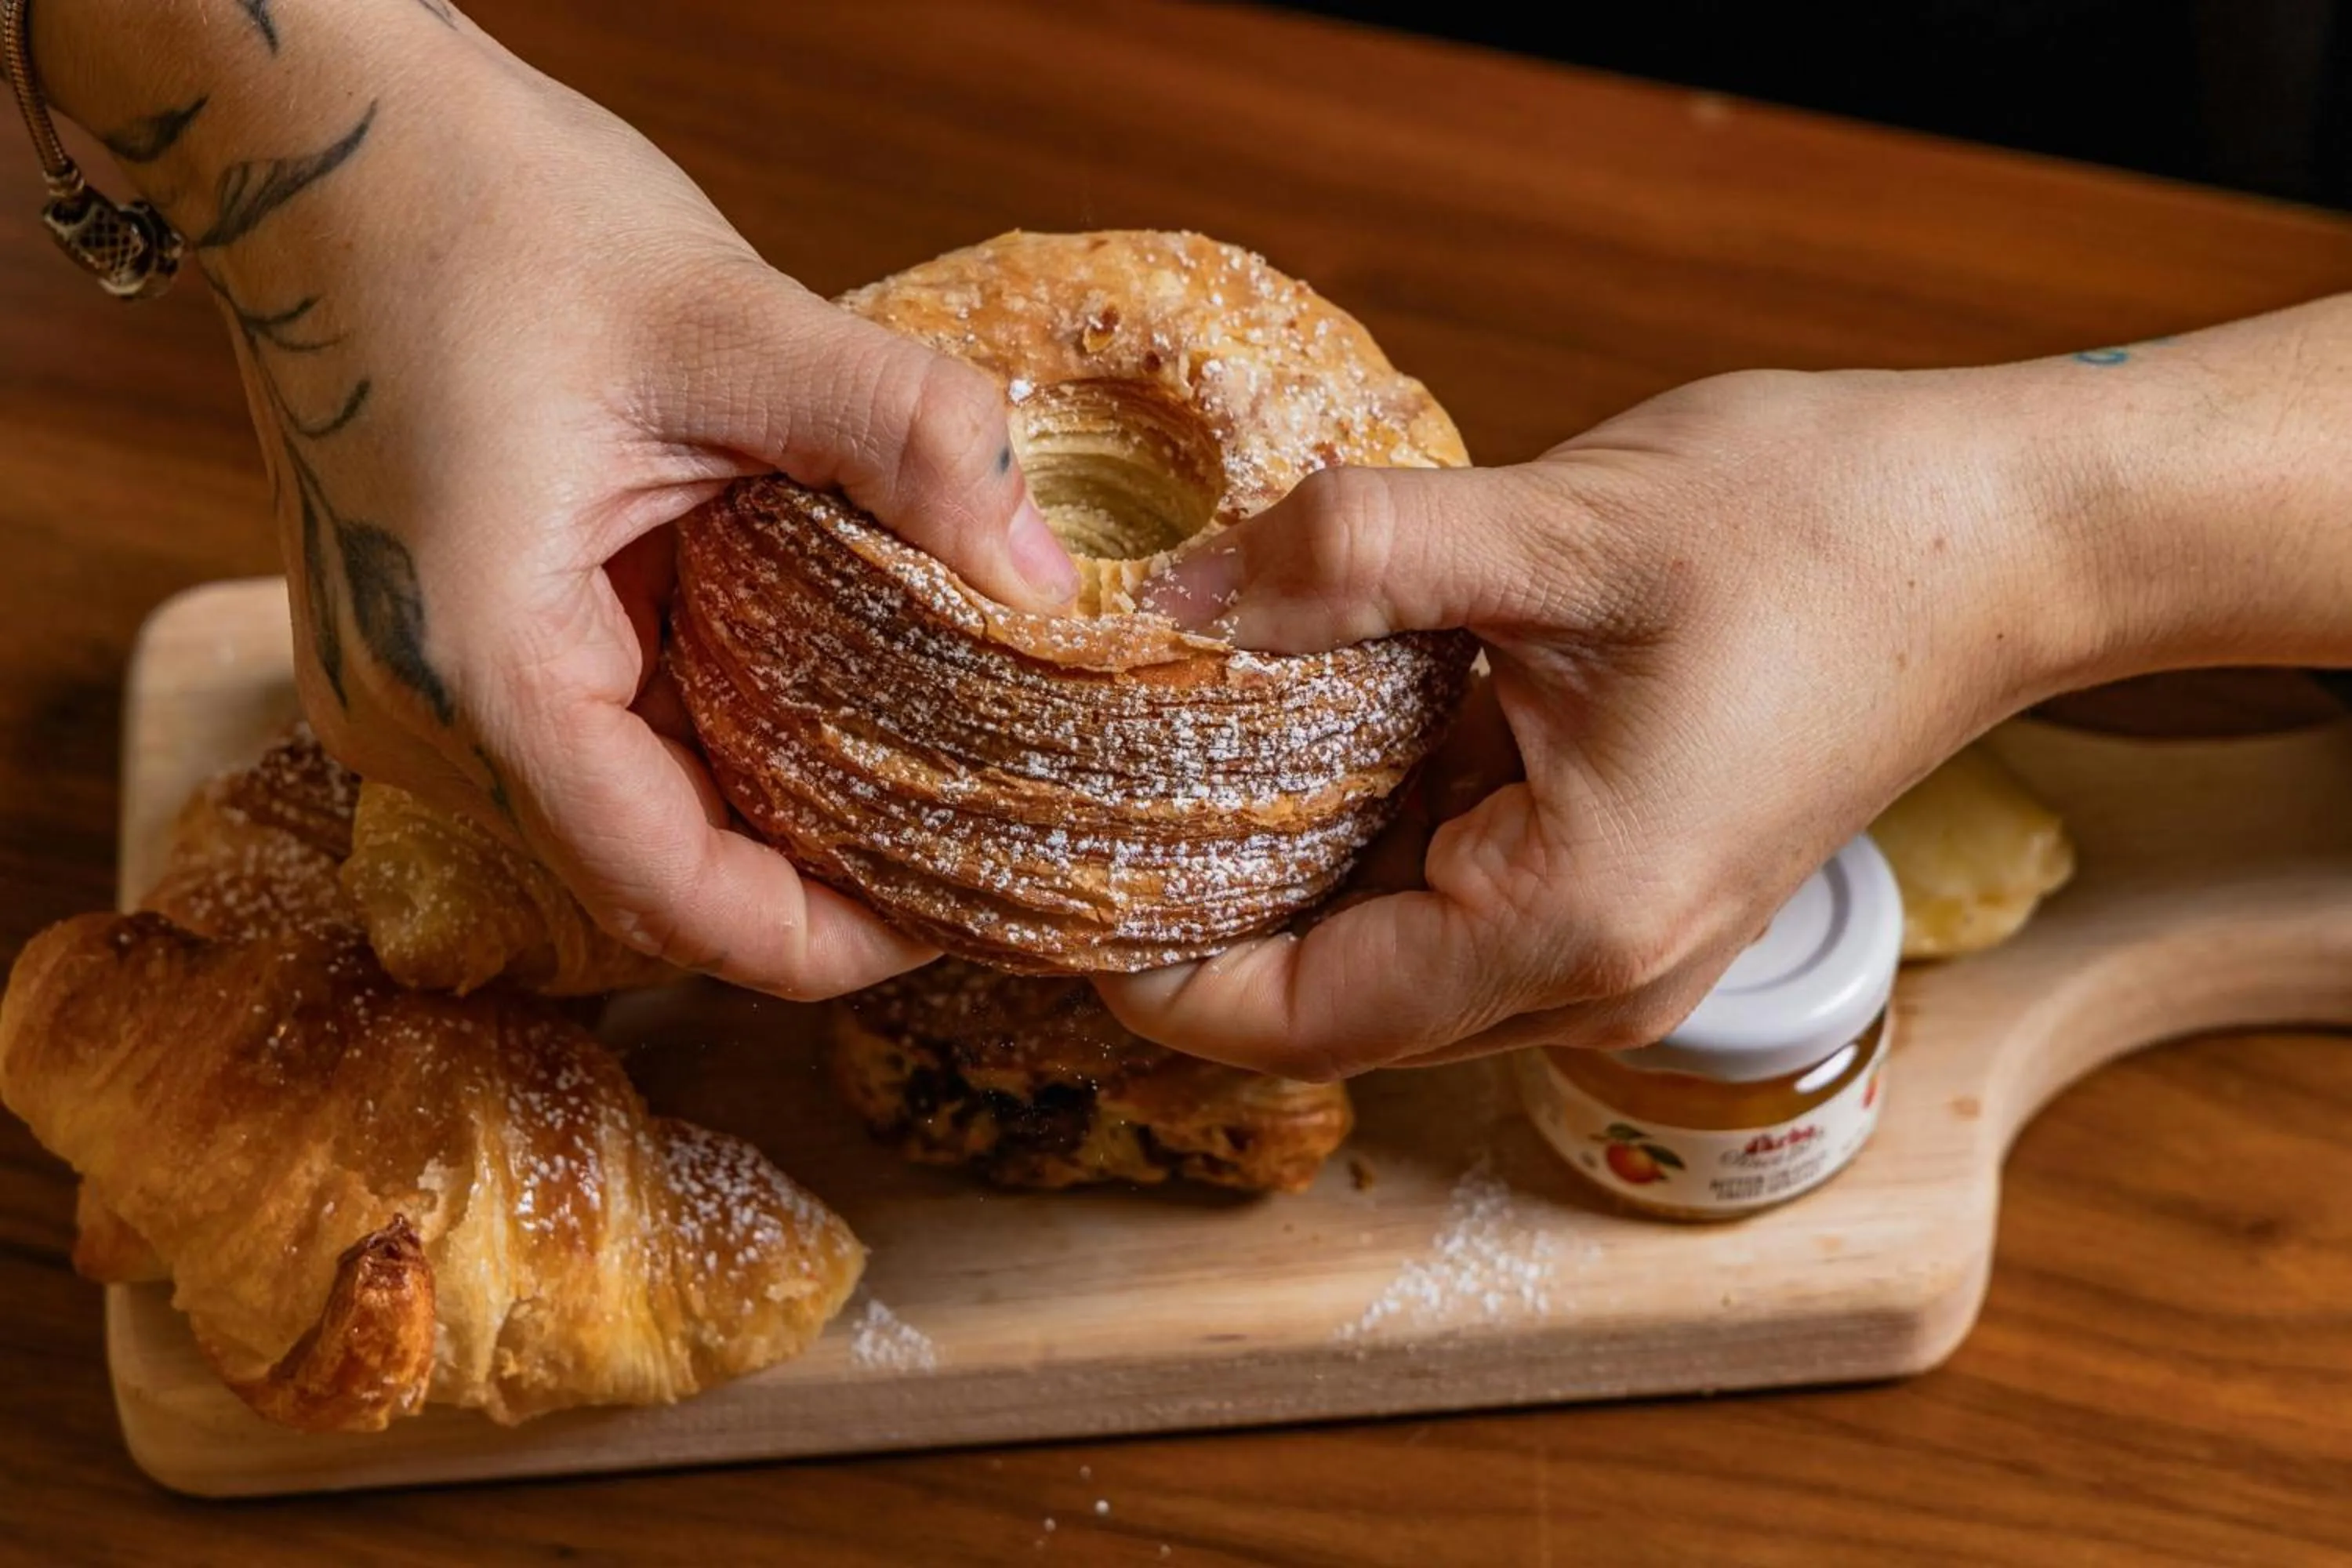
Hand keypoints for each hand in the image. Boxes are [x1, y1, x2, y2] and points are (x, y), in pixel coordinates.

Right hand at [40, 0, 1077, 995]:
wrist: (314, 141)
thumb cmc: (477, 209)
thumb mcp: (722, 314)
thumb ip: (902, 437)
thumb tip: (1044, 581)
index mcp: (482, 668)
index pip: (675, 897)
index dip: (827, 942)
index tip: (953, 913)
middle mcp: (422, 720)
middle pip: (652, 883)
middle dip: (813, 885)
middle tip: (966, 845)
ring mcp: (418, 695)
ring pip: (623, 823)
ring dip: (762, 815)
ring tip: (914, 777)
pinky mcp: (441, 652)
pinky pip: (591, 749)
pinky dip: (705, 745)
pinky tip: (807, 694)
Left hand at [1099, 365, 2107, 1075]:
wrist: (2005, 540)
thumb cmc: (1830, 535)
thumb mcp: (1564, 530)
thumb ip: (1353, 559)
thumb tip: (1178, 588)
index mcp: (1570, 921)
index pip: (1300, 1018)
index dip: (1159, 977)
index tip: (1057, 889)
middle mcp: (1593, 973)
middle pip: (1333, 1003)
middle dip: (1206, 919)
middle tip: (1086, 803)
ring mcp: (1618, 943)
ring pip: (1391, 953)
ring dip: (1287, 868)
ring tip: (1169, 755)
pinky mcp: (1630, 885)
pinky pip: (1457, 896)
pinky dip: (1372, 830)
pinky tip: (1310, 724)